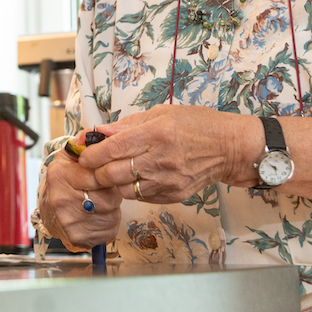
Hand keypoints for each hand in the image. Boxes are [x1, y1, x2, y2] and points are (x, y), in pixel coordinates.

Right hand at [39, 140, 120, 250]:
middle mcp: (61, 199)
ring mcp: (68, 221)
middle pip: (108, 198)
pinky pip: (108, 231)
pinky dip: (108, 224)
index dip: (108, 175)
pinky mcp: (77, 238)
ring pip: (111, 215)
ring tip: (99, 204)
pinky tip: (97, 218)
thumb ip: (84, 144)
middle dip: (111, 193)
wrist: (49, 211)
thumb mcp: (69, 157)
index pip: (99, 175)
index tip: (105, 175)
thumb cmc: (64, 182)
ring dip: (111, 209)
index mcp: (59, 175)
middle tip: (103, 191)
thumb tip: (99, 133)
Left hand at [78, 106, 251, 204]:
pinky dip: (133, 189)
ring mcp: (168, 181)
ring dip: (114, 182)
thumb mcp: (162, 114)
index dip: (91, 154)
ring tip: (115, 172)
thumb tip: (101, 132)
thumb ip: (128, 125)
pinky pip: (142, 197)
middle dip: (97, 171)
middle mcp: (160, 159)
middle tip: (93, 166)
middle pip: (113, 174)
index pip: (112, 148)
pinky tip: (137, 177)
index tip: (81, 155)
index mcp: (156, 134)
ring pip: (124, 190)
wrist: (229, 148)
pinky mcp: (174, 195)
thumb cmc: (197, 125)